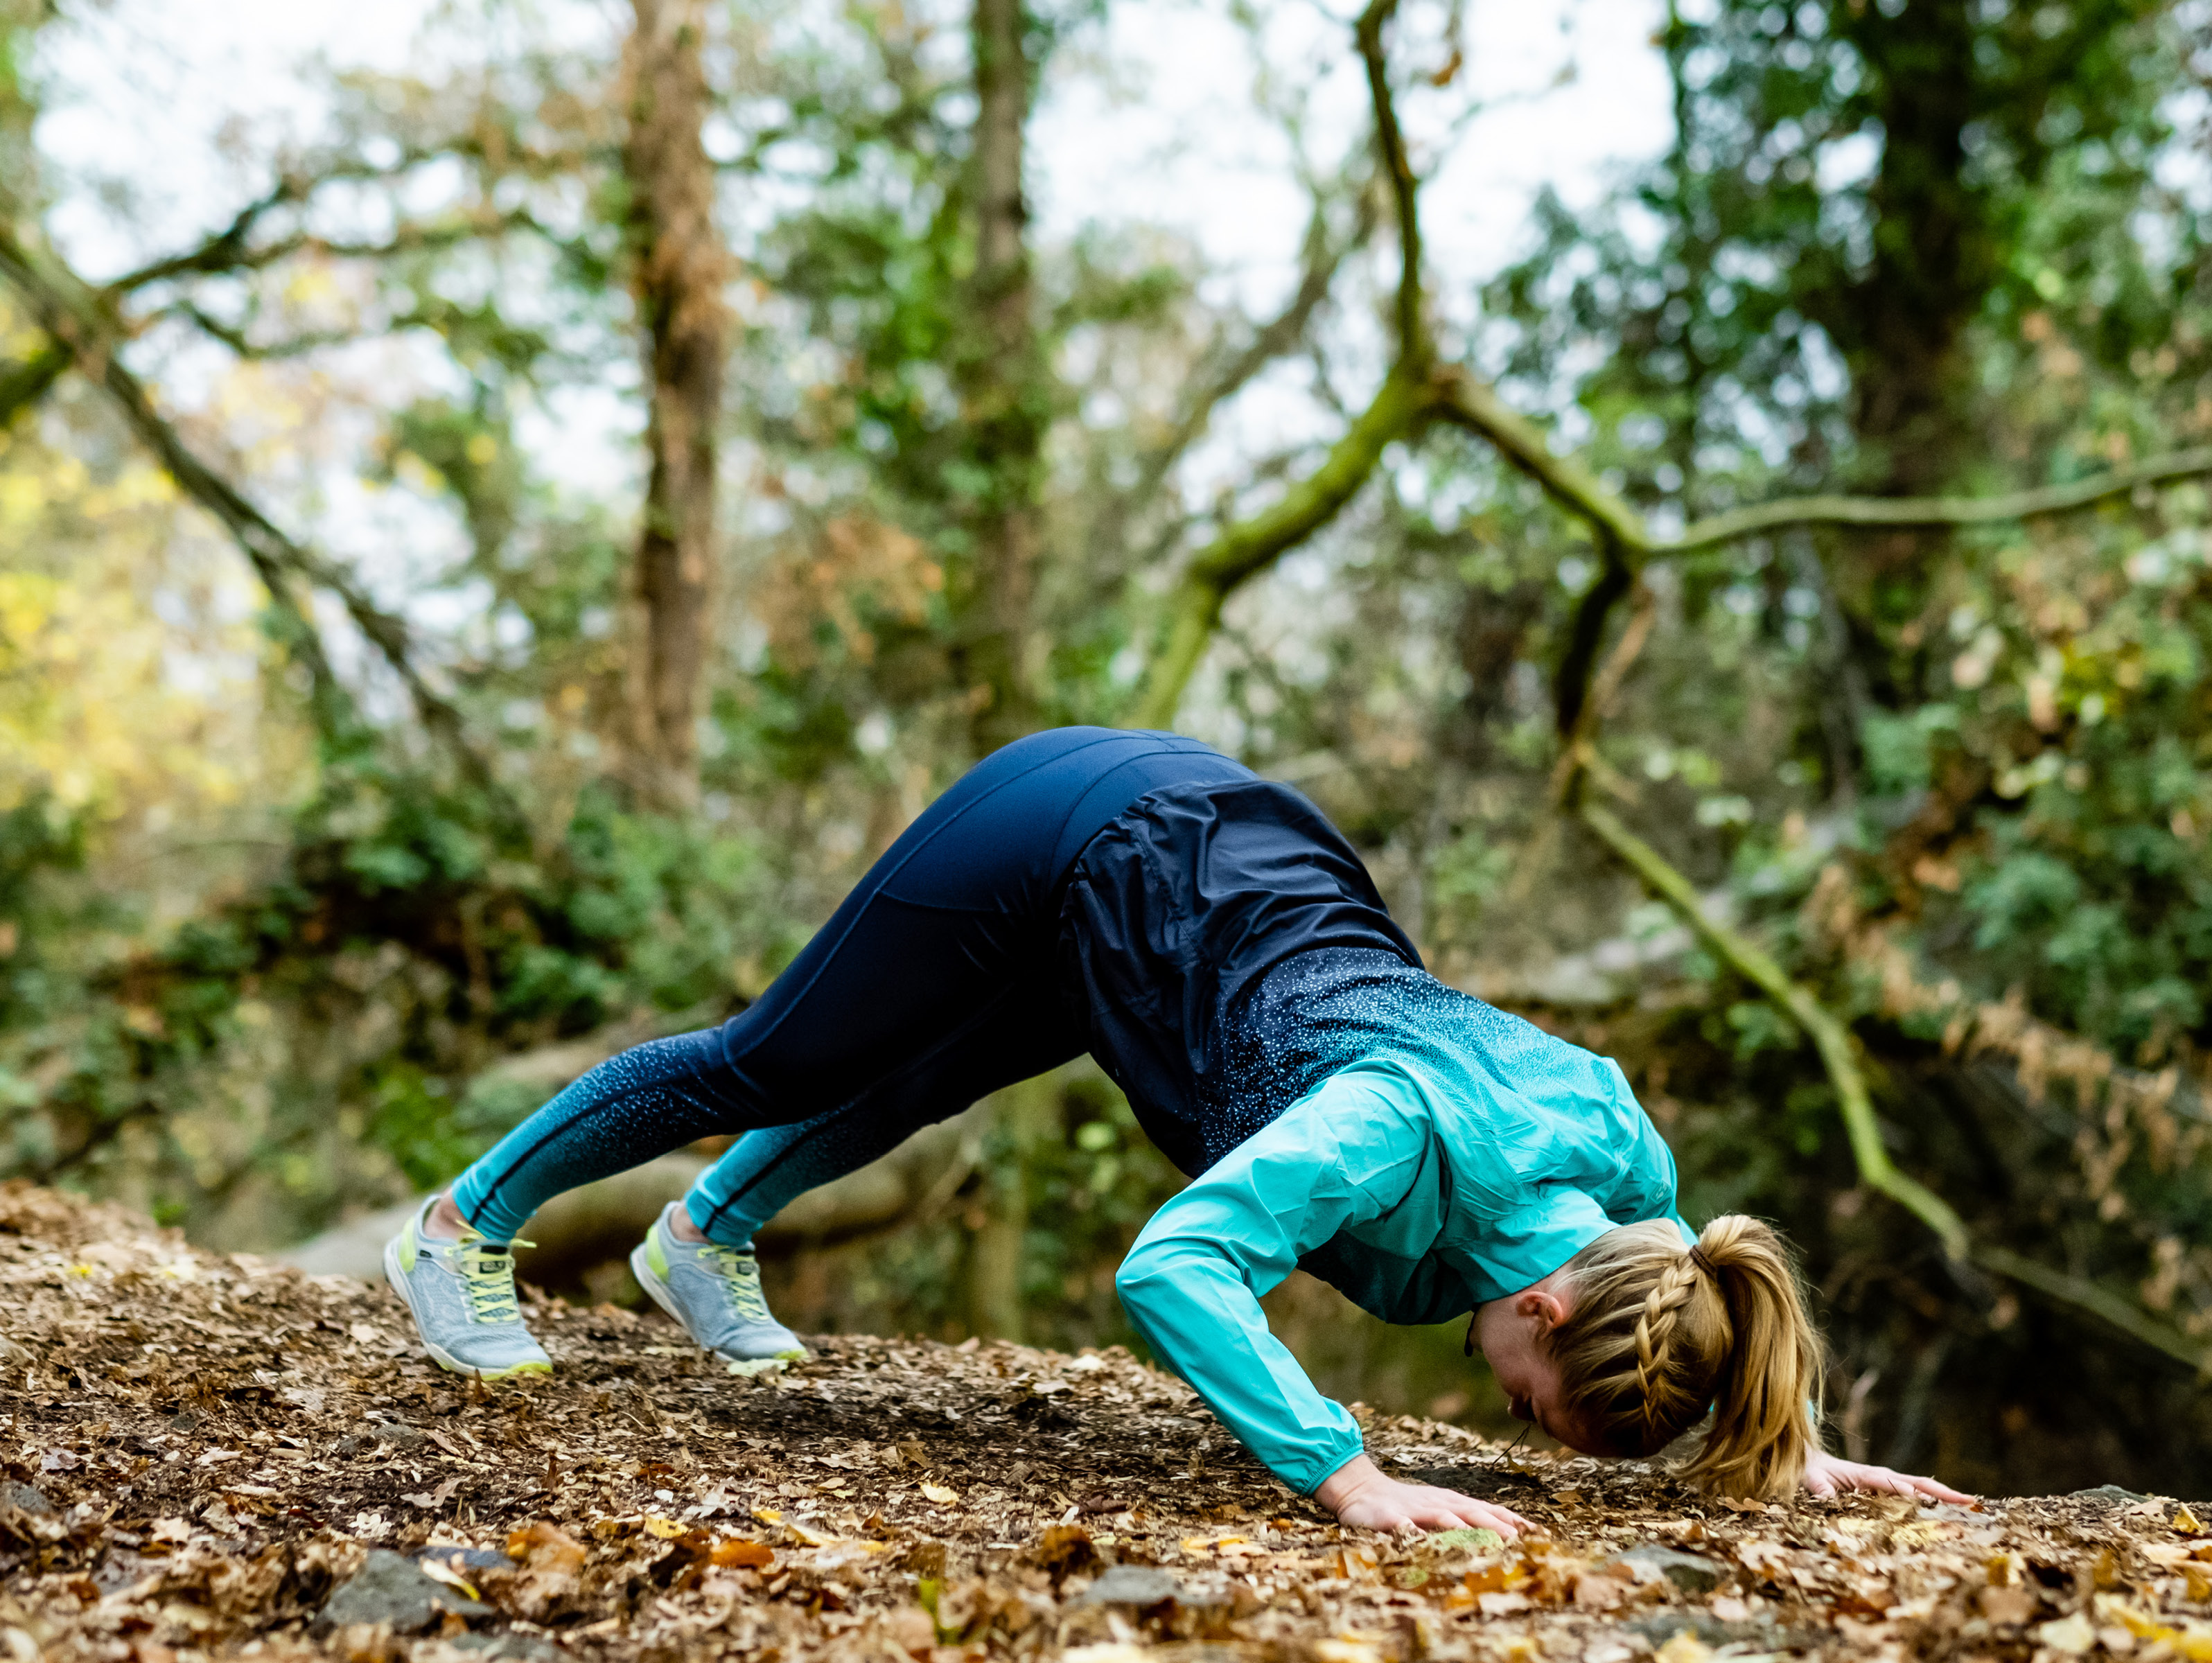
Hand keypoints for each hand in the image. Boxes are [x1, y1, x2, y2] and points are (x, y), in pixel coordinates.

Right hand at [1314, 1455, 1529, 1536]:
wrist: (1362, 1489)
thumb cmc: (1408, 1505)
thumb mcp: (1441, 1509)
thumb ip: (1468, 1520)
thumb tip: (1507, 1535)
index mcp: (1453, 1503)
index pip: (1489, 1510)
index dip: (1513, 1521)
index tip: (1539, 1534)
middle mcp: (1438, 1504)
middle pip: (1472, 1513)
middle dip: (1496, 1526)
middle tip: (1519, 1541)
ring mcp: (1414, 1510)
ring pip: (1441, 1517)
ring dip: (1461, 1528)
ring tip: (1479, 1541)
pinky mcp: (1390, 1518)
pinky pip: (1402, 1526)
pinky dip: (1413, 1534)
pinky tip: (1421, 1542)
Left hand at [1801, 1449, 1973, 1504]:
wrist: (1813, 1463)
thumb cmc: (1812, 1472)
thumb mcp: (1810, 1479)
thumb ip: (1819, 1488)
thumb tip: (1826, 1498)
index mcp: (1865, 1475)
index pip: (1889, 1483)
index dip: (1905, 1491)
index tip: (1922, 1499)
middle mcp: (1882, 1477)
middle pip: (1916, 1483)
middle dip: (1941, 1492)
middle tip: (1969, 1501)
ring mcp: (1889, 1483)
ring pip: (1921, 1488)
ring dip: (1944, 1496)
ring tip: (1971, 1506)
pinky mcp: (1891, 1491)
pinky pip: (1916, 1495)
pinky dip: (1935, 1501)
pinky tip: (1953, 1513)